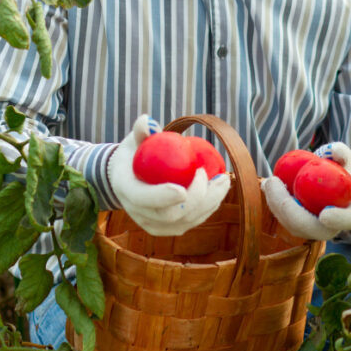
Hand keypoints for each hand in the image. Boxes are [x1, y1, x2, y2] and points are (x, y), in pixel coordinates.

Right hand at [108, 116, 230, 236]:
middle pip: (170, 215)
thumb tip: (147, 122)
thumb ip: (141, 131)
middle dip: (196, 198)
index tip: (183, 187)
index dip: (163, 196)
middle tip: (208, 174)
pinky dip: (209, 208)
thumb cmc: (135, 153)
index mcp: (126, 190)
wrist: (129, 178)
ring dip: (209, 203)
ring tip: (224, 180)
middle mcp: (138, 213)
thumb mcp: (134, 140)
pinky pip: (191, 222)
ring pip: (185, 222)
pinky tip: (220, 190)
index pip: (143, 198)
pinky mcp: (168, 228)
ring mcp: (154, 224)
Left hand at [262, 142, 350, 240]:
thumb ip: (342, 152)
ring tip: (270, 182)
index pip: (348, 220)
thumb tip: (332, 151)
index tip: (324, 214)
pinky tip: (267, 186)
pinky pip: (285, 219)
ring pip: (294, 226)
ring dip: (277, 206)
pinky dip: (274, 204)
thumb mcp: (347, 160)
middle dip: (290, 210)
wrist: (335, 188)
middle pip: (312, 228)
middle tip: (275, 182)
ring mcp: (314, 230)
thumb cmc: (344, 172)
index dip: (338, 219)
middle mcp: (333, 227)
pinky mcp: (299, 226)